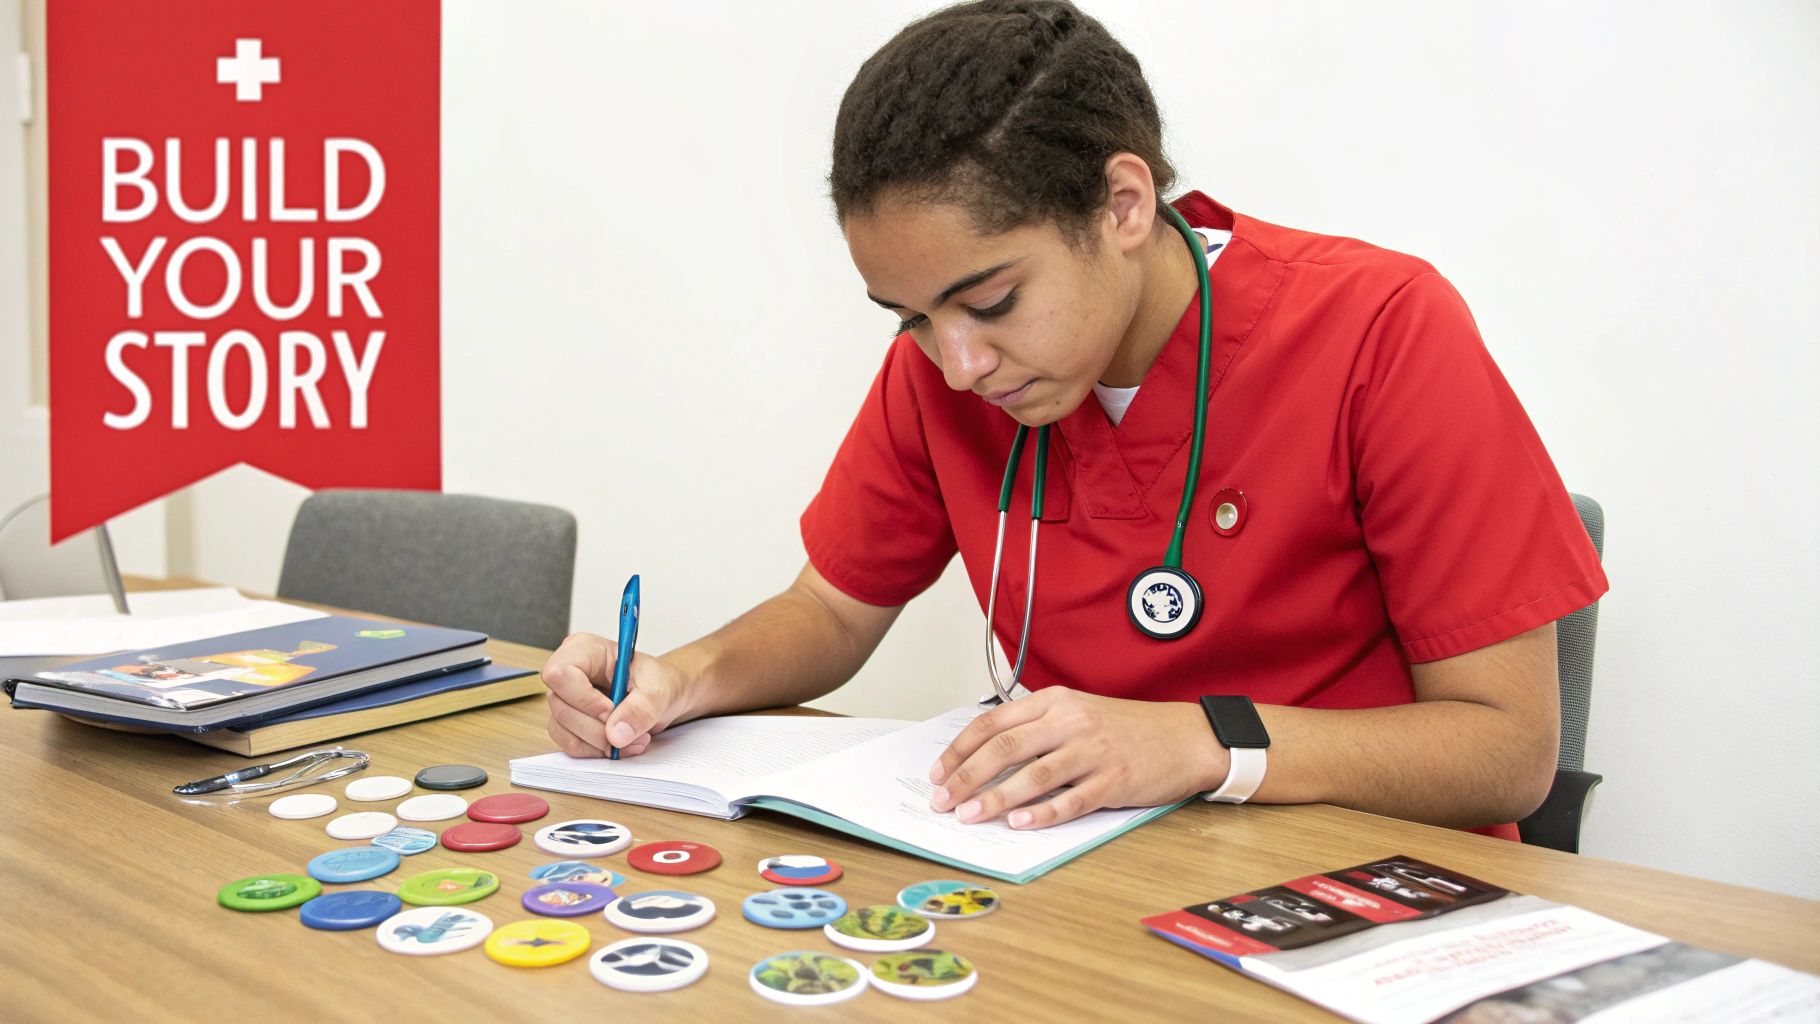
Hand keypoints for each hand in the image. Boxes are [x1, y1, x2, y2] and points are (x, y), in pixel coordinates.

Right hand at [540, 632, 691, 757]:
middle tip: (628, 731)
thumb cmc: (658, 681)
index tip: (610, 710)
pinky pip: (570, 744)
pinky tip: (619, 744)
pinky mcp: (568, 722)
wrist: (663, 696)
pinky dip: (596, 750)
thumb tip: (616, 735)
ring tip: (632, 739)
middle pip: (561, 707)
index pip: (560, 673)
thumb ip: (640, 709)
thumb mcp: (658, 690)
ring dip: (599, 743)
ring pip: (562, 729)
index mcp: (585, 650)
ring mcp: (565, 698)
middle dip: (596, 728)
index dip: (583, 698)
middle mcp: (569, 672)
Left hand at [927, 688, 1227, 828]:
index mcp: (1054, 701)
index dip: (960, 749)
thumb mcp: (1077, 713)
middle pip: (1005, 748)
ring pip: (1033, 775)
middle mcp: (1070, 721)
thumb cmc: (1126, 729)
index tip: (938, 772)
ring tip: (970, 816)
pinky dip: (1043, 813)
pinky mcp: (1114, 779)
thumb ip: (1035, 728)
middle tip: (943, 800)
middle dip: (966, 776)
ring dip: (996, 798)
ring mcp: (1093, 750)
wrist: (1185, 737)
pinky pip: (1072, 799)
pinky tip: (1020, 823)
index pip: (993, 723)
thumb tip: (983, 759)